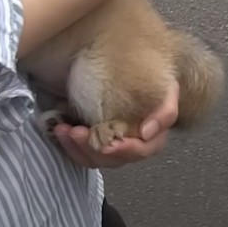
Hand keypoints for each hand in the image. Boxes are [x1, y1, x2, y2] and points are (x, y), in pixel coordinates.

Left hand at [54, 81, 178, 168]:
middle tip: (78, 132)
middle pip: (113, 158)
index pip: (143, 151)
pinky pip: (82, 153)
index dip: (127, 150)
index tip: (110, 144)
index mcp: (151, 136)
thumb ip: (166, 111)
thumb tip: (146, 133)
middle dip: (94, 148)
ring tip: (64, 129)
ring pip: (95, 158)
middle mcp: (131, 144)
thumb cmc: (148, 78)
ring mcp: (111, 144)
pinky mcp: (94, 141)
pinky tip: (60, 129)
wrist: (123, 68)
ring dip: (78, 147)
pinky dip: (69, 144)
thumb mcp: (167, 89)